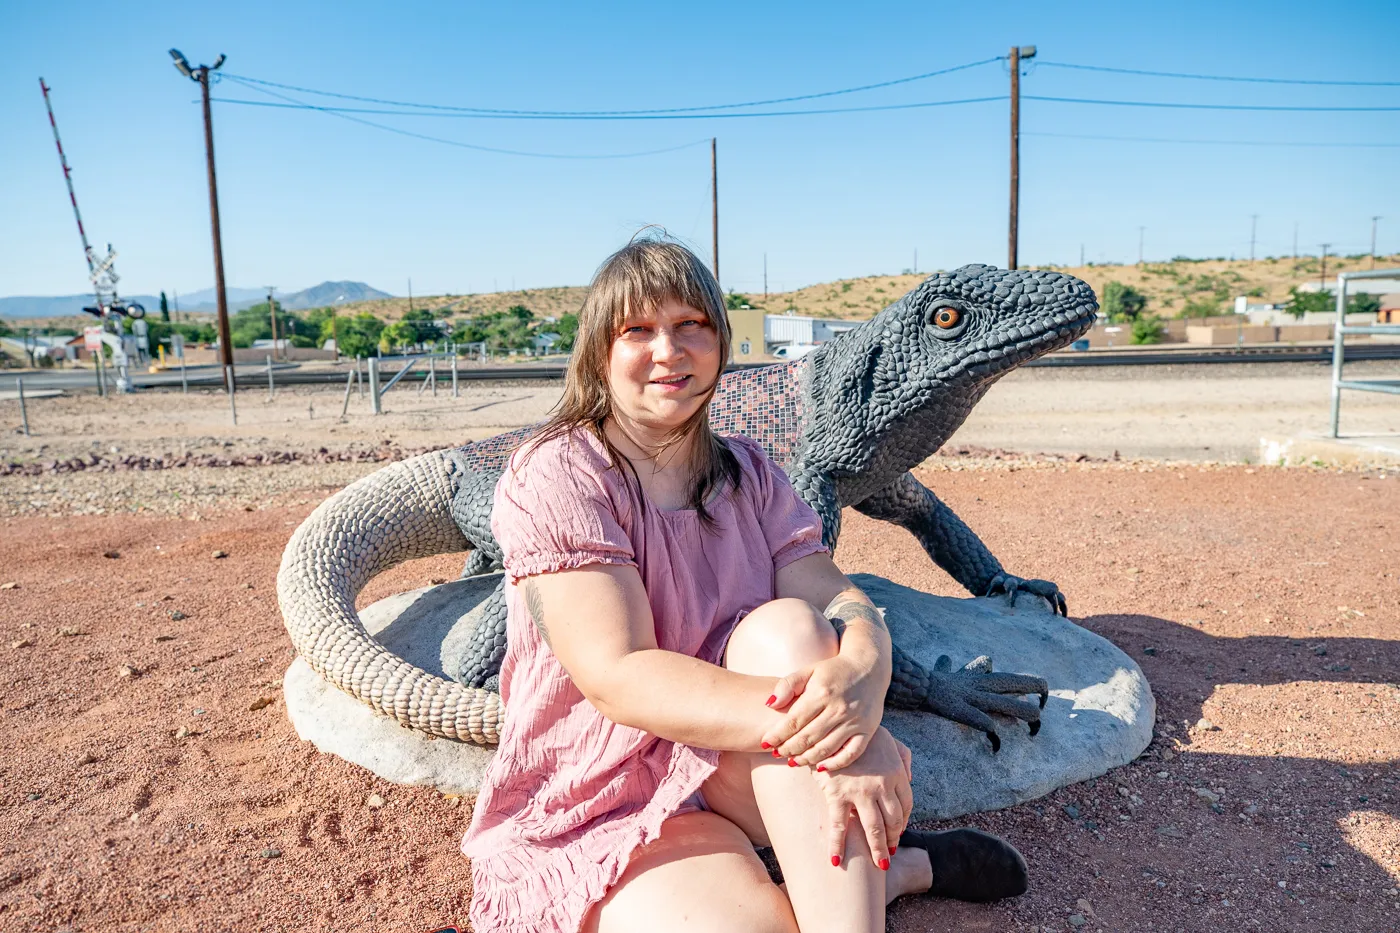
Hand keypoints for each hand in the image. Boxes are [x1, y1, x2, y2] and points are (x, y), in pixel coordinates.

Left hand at [761, 653, 887, 771]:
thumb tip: (769, 704)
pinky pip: (851, 754)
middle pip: (807, 738)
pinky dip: (835, 764)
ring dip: (806, 759)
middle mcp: (838, 709)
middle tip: (777, 753)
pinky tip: (820, 767)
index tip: (766, 743)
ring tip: (793, 761)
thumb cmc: (833, 671)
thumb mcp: (808, 671)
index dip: (778, 735)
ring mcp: (854, 722)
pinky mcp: (867, 731)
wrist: (869, 668)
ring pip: (826, 749)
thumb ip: (787, 685)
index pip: (794, 721)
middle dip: (788, 749)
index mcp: (821, 693)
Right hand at [813, 726, 912, 868]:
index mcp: (896, 772)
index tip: (898, 831)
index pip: (906, 805)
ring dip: (877, 850)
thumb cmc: (861, 732)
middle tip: (888, 852)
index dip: (903, 822)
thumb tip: (910, 778)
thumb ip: (904, 757)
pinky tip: (837, 861)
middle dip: (892, 840)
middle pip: (893, 821)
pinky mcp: (837, 794)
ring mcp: (860, 792)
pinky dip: (838, 846)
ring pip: (873, 829)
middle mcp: (882, 785)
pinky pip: (839, 826)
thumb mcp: (890, 738)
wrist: (831, 723)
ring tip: (879, 865)